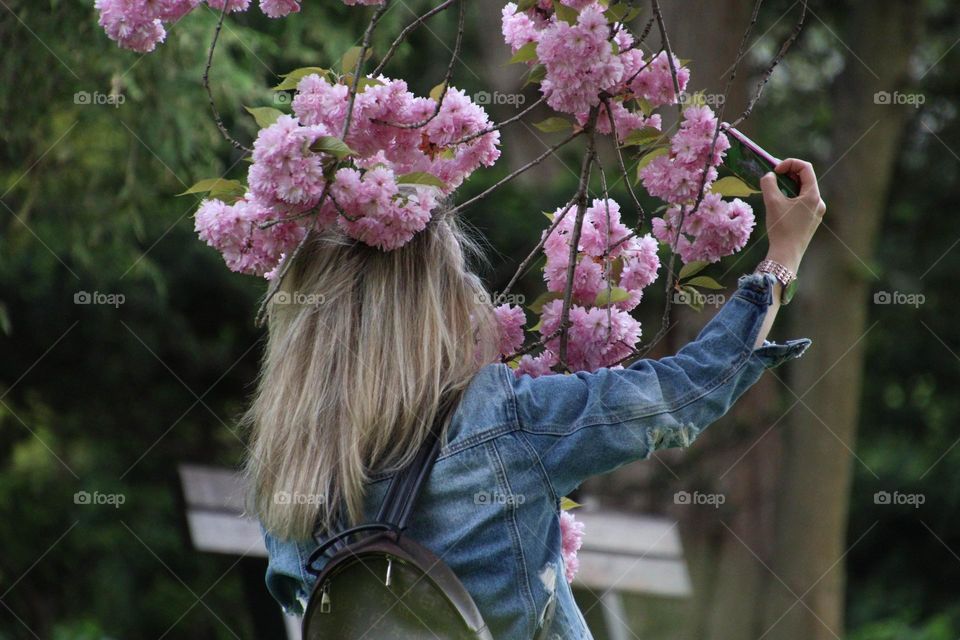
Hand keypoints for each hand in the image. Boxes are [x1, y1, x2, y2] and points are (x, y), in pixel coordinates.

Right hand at [759, 158, 826, 272]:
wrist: (787, 254)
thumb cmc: (781, 228)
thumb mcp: (772, 202)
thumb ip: (769, 183)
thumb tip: (769, 176)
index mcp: (813, 195)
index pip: (805, 168)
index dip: (789, 163)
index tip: (775, 170)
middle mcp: (819, 202)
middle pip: (805, 179)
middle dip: (788, 175)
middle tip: (772, 177)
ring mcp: (816, 212)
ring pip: (803, 192)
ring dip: (789, 187)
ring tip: (774, 192)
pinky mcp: (811, 221)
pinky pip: (802, 203)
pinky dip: (791, 198)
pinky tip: (779, 206)